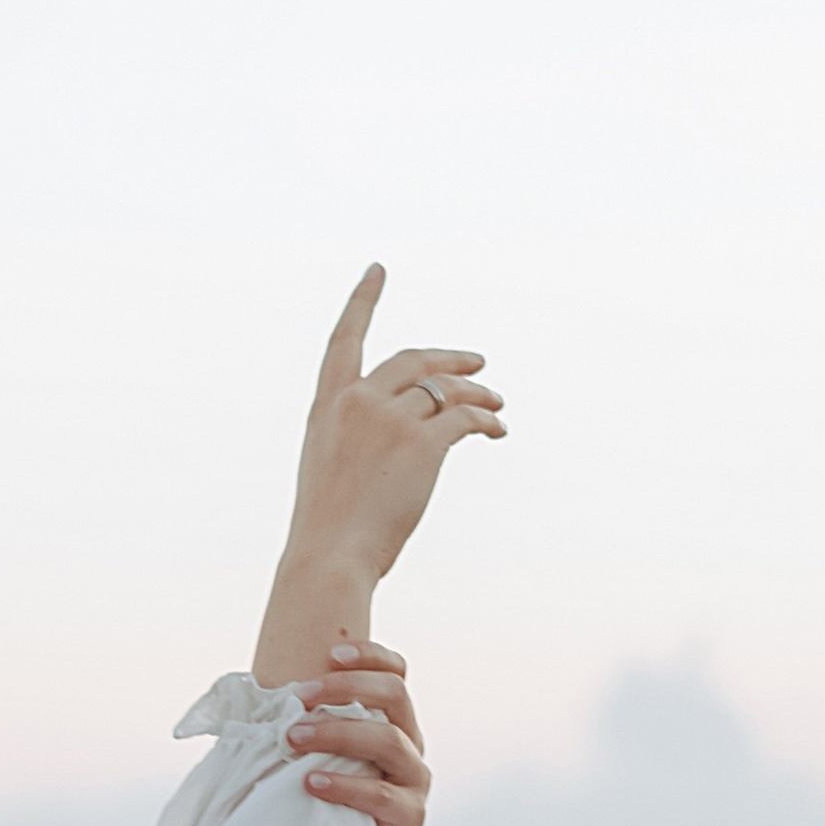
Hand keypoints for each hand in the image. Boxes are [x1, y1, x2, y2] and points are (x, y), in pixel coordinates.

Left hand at [285, 641, 426, 825]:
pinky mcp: (409, 819)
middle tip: (299, 697)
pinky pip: (381, 795)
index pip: (396, 673)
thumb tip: (247, 706)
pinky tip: (311, 784)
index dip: (369, 655)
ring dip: (336, 732)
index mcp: (391, 725)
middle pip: (395, 693)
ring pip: (388, 738)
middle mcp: (408, 747)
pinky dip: (344, 785)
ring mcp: (413, 782)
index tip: (330, 653)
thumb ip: (303, 736)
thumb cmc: (328, 822)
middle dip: (345, 686)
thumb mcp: (317, 768)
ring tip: (292, 739)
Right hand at [287, 263, 506, 593]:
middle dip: (450, 360)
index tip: (377, 270)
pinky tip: (496, 433)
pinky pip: (465, 420)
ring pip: (446, 389)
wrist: (330, 555)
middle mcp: (358, 402)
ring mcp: (389, 419)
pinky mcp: (422, 443)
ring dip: (478, 395)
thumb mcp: (331, 471)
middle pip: (413, 359)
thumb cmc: (329, 530)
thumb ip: (359, 441)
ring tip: (497, 408)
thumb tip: (402, 442)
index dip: (363, 300)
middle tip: (478, 364)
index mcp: (327, 406)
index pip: (345, 339)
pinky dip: (486, 423)